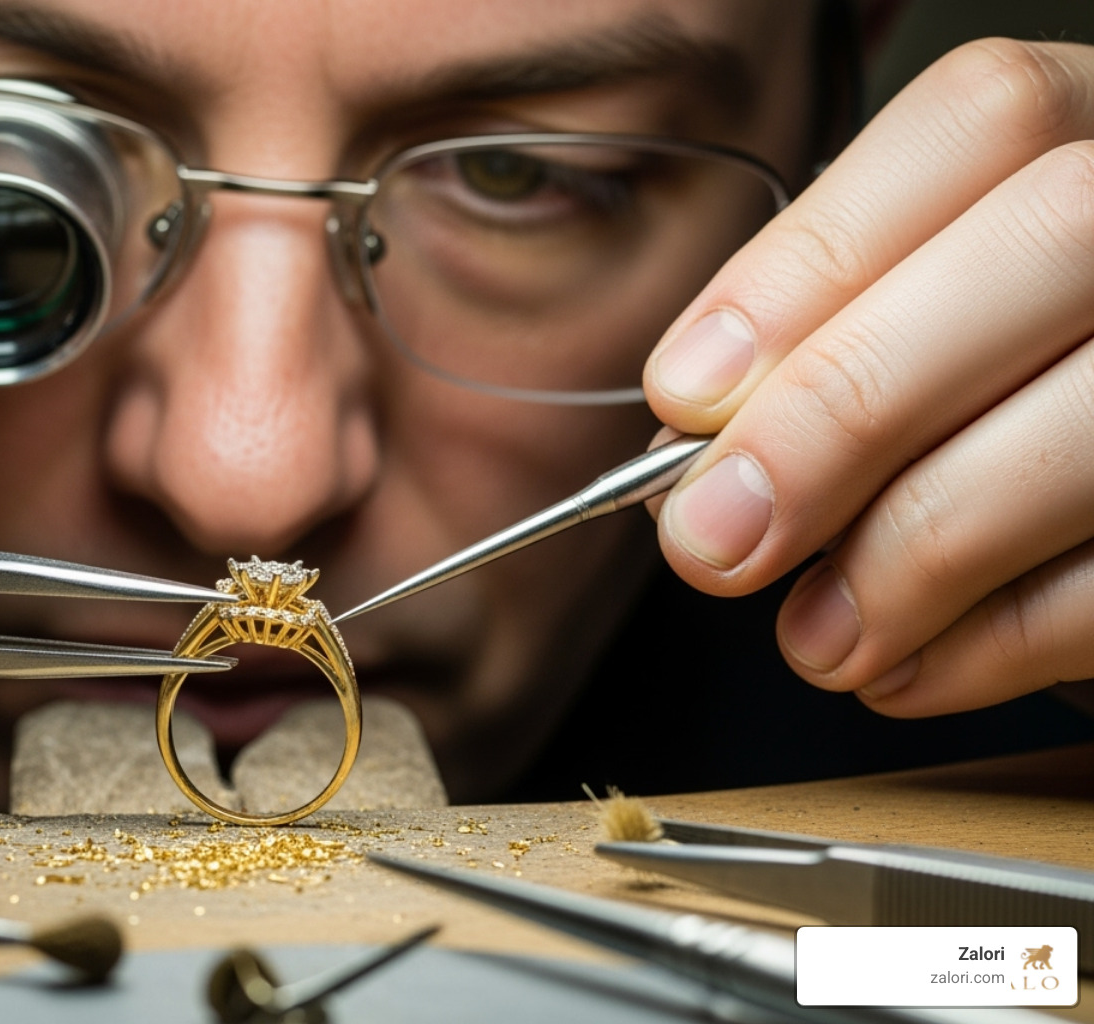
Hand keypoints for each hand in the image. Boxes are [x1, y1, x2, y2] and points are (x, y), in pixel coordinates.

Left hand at [644, 39, 1093, 717]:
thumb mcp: (920, 316)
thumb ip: (826, 339)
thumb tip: (691, 436)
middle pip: (1050, 243)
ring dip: (914, 555)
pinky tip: (902, 667)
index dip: (811, 264)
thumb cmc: (999, 382)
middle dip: (842, 412)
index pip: (976, 121)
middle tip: (716, 541)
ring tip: (814, 635)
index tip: (685, 396)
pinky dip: (997, 642)